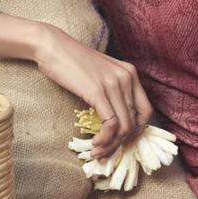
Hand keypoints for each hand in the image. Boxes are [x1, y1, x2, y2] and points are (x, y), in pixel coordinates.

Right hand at [33, 26, 153, 159]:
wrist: (52, 46)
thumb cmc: (71, 62)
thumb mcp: (100, 74)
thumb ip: (112, 91)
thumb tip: (114, 121)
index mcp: (130, 73)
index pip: (146, 110)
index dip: (136, 131)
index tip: (120, 141)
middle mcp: (127, 78)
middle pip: (136, 121)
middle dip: (122, 142)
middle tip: (106, 152)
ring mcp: (114, 84)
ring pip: (125, 126)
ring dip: (112, 145)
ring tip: (97, 152)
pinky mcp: (98, 91)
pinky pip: (111, 124)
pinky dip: (105, 139)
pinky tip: (95, 144)